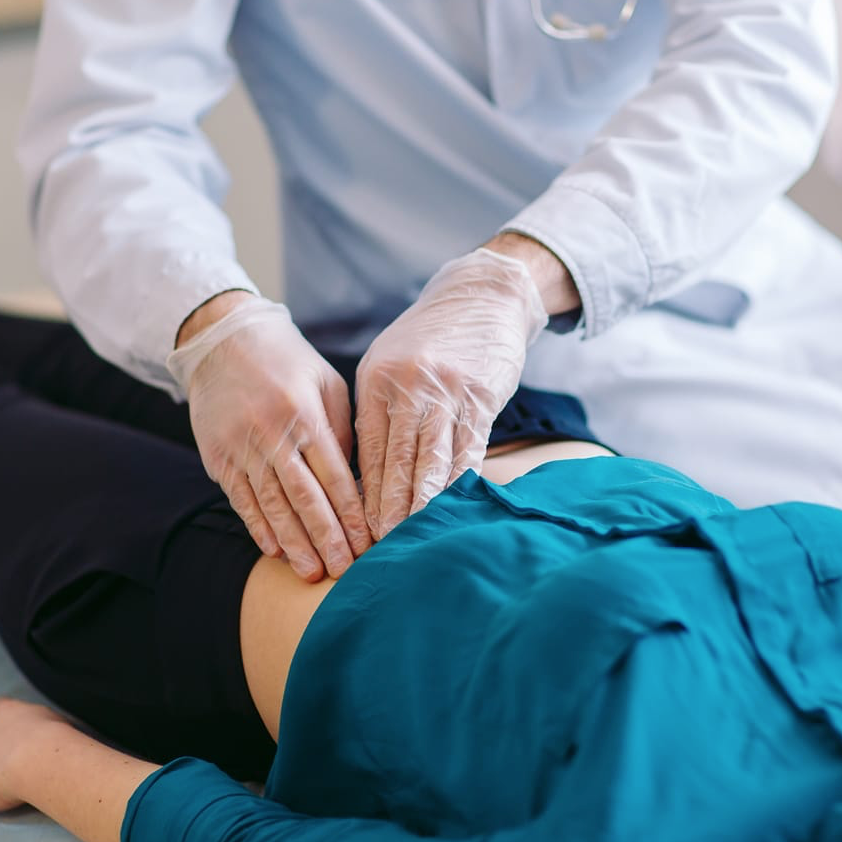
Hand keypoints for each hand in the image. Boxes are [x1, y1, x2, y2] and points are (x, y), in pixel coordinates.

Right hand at [168, 296, 370, 578]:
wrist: (223, 340)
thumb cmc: (288, 362)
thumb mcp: (326, 383)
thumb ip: (342, 431)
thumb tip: (355, 481)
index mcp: (306, 415)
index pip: (335, 477)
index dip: (352, 515)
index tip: (368, 544)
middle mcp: (273, 434)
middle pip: (305, 498)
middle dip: (327, 539)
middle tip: (344, 571)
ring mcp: (242, 448)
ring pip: (272, 505)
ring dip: (294, 543)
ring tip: (311, 573)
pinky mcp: (217, 457)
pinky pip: (241, 500)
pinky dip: (258, 527)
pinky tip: (275, 550)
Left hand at [355, 248, 547, 538]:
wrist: (482, 295)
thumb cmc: (430, 338)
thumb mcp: (388, 364)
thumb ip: (378, 413)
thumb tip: (365, 473)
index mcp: (377, 381)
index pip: (367, 449)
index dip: (365, 492)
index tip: (359, 528)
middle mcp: (408, 386)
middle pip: (396, 458)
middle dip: (388, 506)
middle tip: (381, 546)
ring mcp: (447, 390)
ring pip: (431, 457)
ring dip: (422, 501)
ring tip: (413, 535)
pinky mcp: (482, 395)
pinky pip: (469, 446)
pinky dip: (461, 479)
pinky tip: (454, 506)